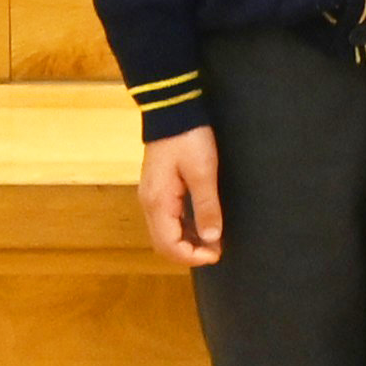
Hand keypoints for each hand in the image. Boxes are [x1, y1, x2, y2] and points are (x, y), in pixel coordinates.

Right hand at [136, 126, 222, 268]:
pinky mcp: (157, 188)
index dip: (192, 257)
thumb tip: (211, 238)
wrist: (172, 109)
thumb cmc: (188, 138)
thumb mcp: (203, 172)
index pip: (169, 245)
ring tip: (212, 240)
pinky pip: (167, 219)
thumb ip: (206, 207)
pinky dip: (183, 228)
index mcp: (158, 203)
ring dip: (186, 242)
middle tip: (216, 251)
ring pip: (164, 232)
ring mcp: (151, 196)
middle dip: (188, 253)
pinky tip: (200, 225)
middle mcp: (149, 203)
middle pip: (163, 244)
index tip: (216, 254)